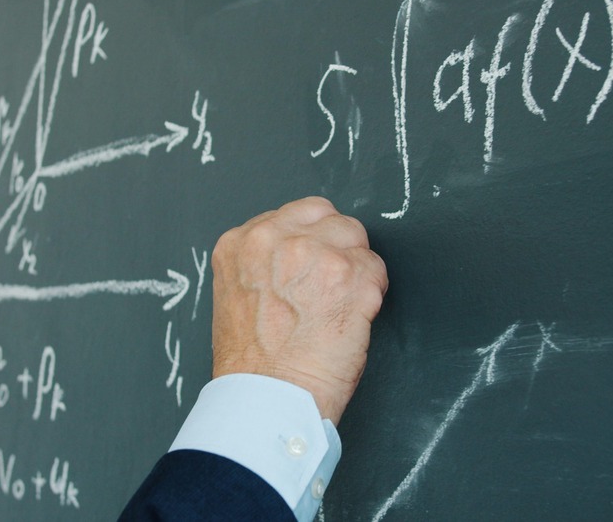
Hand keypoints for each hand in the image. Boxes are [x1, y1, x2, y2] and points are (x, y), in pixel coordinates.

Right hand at [210, 197, 387, 423]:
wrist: (267, 399)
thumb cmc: (252, 363)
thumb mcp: (236, 294)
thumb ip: (264, 261)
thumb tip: (299, 252)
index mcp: (241, 242)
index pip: (298, 213)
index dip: (313, 240)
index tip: (314, 265)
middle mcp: (277, 239)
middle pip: (331, 219)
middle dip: (336, 249)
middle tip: (329, 288)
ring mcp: (316, 255)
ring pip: (357, 241)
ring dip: (355, 272)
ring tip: (338, 307)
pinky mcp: (350, 277)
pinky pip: (376, 270)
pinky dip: (371, 296)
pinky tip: (351, 320)